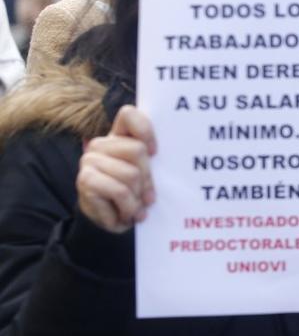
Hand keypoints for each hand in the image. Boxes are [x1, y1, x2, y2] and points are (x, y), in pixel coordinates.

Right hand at [76, 106, 156, 232]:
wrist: (111, 220)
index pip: (129, 114)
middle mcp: (102, 144)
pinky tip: (127, 215)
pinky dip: (128, 207)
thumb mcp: (147, 174)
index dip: (146, 131)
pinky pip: (119, 191)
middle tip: (149, 198)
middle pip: (138, 150)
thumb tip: (177, 155)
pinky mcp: (85, 179)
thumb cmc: (135, 193)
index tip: (156, 153)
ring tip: (138, 208)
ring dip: (138, 198)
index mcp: (119, 136)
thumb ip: (153, 159)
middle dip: (148, 179)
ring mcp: (90, 160)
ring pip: (130, 174)